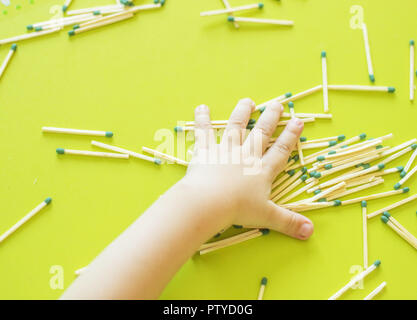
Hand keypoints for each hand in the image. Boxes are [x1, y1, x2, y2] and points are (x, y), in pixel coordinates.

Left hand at [180, 98, 313, 239]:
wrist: (209, 202)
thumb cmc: (238, 209)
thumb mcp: (267, 216)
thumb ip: (289, 222)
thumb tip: (310, 232)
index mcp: (262, 170)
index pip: (281, 150)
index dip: (291, 136)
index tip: (298, 121)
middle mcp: (246, 156)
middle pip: (261, 133)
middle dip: (271, 118)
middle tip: (277, 104)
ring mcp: (226, 150)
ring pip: (236, 127)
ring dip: (242, 113)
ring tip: (247, 101)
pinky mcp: (206, 151)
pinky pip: (204, 132)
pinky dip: (202, 119)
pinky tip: (202, 107)